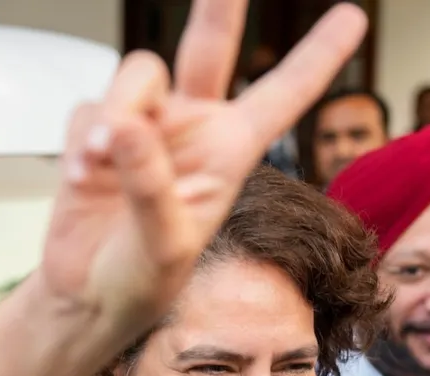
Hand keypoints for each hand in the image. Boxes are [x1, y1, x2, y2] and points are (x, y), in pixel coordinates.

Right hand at [38, 0, 367, 341]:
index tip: (352, 17)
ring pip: (134, 76)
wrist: (87, 293)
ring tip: (97, 164)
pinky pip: (86, 107)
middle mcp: (191, 128)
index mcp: (229, 152)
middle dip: (217, 11)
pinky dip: (77, 141)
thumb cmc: (143, 280)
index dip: (317, 56)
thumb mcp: (165, 245)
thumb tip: (123, 126)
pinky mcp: (97, 131)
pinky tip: (82, 179)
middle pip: (208, 50)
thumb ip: (151, 185)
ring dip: (113, 113)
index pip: (282, 95)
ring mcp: (144, 126)